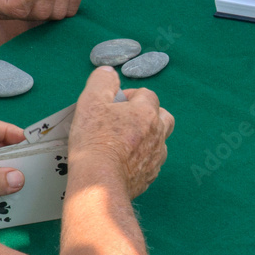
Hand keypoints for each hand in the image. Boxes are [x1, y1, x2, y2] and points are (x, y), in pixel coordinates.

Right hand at [68, 67, 174, 198]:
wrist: (99, 182)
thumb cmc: (94, 140)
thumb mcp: (91, 102)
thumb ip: (101, 82)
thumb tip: (108, 72)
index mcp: (146, 113)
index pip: (147, 95)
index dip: (131, 96)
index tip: (115, 103)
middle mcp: (157, 134)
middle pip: (163, 117)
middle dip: (149, 115)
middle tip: (127, 121)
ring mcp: (156, 157)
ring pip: (159, 141)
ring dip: (146, 138)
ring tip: (124, 142)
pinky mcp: (150, 176)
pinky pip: (151, 162)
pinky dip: (141, 159)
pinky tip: (124, 162)